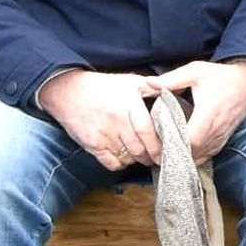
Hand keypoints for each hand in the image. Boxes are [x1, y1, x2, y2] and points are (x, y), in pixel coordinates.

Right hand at [43, 66, 160, 168]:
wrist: (68, 91)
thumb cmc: (103, 87)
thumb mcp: (130, 81)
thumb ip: (153, 89)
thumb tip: (177, 93)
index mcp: (128, 103)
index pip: (147, 131)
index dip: (158, 146)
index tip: (167, 152)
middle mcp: (115, 120)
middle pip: (139, 148)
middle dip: (151, 156)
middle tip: (158, 158)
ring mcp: (103, 134)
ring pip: (128, 158)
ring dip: (138, 160)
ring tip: (143, 156)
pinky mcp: (92, 145)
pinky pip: (112, 163)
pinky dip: (121, 163)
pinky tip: (124, 155)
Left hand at [154, 58, 245, 157]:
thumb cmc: (220, 77)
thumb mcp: (196, 71)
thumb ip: (172, 79)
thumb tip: (148, 83)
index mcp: (209, 111)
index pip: (192, 137)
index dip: (175, 143)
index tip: (158, 140)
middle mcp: (217, 128)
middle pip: (193, 151)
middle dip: (174, 152)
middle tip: (155, 149)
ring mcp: (220, 138)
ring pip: (199, 156)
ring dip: (182, 156)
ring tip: (164, 152)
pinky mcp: (221, 142)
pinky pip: (205, 156)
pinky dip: (191, 156)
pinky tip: (179, 152)